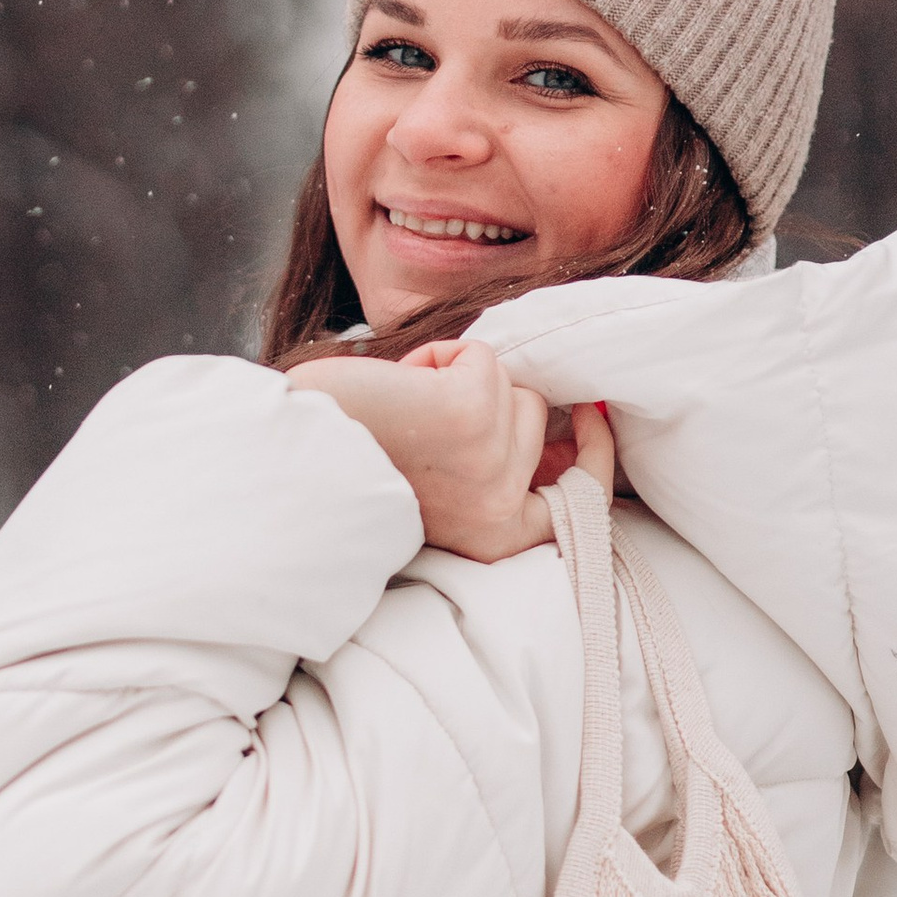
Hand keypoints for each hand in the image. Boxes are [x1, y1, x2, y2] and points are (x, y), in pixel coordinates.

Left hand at [288, 343, 615, 558]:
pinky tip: (403, 384)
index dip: (593, 452)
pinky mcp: (470, 415)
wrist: (303, 457)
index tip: (592, 414)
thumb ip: (501, 471)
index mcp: (496, 540)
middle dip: (487, 402)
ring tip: (410, 407)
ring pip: (510, 385)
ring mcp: (490, 464)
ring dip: (459, 379)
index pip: (579, 500)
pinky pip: (478, 356)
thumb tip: (559, 425)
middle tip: (427, 422)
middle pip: (536, 417)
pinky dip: (437, 356)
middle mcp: (500, 511)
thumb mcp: (450, 490)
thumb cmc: (364, 468)